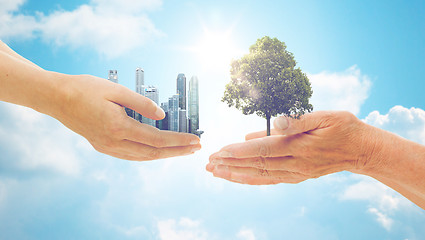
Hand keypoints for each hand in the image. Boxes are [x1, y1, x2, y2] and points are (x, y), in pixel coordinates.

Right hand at [48, 72, 200, 160]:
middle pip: (152, 153)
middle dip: (176, 151)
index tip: (195, 140)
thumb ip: (142, 104)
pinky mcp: (102, 146)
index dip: (179, 141)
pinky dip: (147, 154)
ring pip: (142, 157)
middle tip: (195, 149)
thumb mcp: (116, 90)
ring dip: (164, 155)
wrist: (56, 98)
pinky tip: (157, 150)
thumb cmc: (85, 89)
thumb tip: (163, 117)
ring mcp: (107, 147)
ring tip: (181, 150)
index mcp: (118, 127)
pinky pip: (131, 155)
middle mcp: (113, 142)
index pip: (157, 140)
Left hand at [207, 111, 381, 184]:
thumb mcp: (326, 117)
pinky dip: (252, 180)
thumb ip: (300, 120)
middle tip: (209, 162)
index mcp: (300, 146)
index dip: (241, 151)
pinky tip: (238, 178)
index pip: (264, 149)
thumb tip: (277, 122)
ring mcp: (296, 173)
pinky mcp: (297, 176)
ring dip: (237, 174)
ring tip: (216, 172)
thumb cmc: (344, 129)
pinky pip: (270, 180)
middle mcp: (296, 164)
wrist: (361, 150)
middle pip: (257, 165)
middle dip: (231, 164)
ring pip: (261, 175)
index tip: (221, 151)